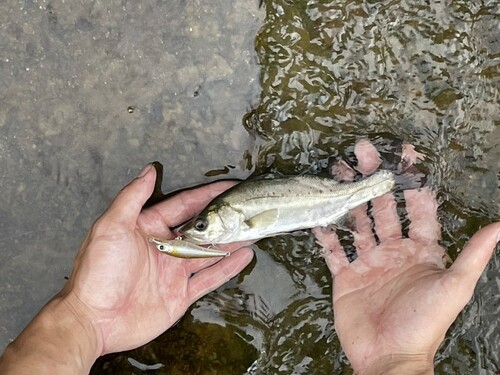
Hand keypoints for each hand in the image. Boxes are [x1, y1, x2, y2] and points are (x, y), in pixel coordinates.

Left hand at [61, 165, 253, 355]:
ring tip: (253, 230)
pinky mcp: (180, 294)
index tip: (228, 186)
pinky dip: (228, 268)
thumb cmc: (98, 271)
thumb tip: (148, 170)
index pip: (185, 205)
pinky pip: (209, 278)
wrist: (94, 319)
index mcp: (149, 227)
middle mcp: (165, 247)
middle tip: (247, 208)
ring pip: (210, 252)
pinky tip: (244, 256)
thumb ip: (132, 197)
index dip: (207, 195)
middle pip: (202, 229)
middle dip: (224, 218)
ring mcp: (174, 272)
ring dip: (231, 242)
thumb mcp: (111, 226)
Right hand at [314, 140, 499, 373]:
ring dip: (349, 198)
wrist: (389, 356)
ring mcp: (369, 263)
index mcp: (420, 250)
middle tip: (363, 152)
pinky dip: (327, 234)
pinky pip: (334, 251)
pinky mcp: (347, 277)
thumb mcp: (454, 287)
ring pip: (357, 222)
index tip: (406, 154)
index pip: (417, 207)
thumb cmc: (424, 324)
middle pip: (382, 207)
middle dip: (374, 178)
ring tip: (339, 173)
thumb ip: (474, 255)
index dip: (412, 180)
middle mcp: (394, 251)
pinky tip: (320, 217)